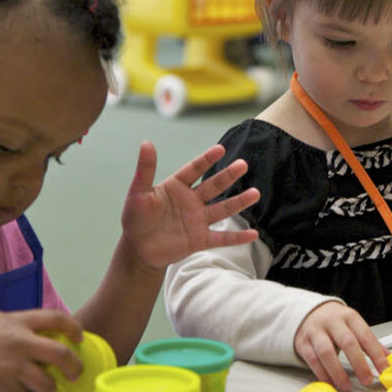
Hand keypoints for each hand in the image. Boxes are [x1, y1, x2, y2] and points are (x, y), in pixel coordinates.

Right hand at [0, 310, 84, 391]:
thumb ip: (22, 325)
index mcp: (20, 323)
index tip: (79, 338)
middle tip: (75, 373)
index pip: (57, 319)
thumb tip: (45, 333)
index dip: (74, 328)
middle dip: (75, 367)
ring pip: (47, 385)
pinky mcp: (4, 388)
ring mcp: (13, 368)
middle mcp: (21, 344)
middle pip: (62, 355)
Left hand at [120, 142, 259, 270]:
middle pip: (214, 186)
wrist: (138, 249)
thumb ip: (145, 170)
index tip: (220, 149)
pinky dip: (237, 238)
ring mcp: (198, 220)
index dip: (206, 160)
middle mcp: (192, 201)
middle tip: (242, 164)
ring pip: (222, 209)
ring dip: (239, 202)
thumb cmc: (136, 218)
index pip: (195, 170)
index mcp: (177, 187)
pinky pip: (221, 238)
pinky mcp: (200, 240)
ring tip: (255, 193)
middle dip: (228, 176)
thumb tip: (146, 142)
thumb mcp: (138, 193)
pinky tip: (253, 234)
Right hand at [294, 301, 388, 391]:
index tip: (385, 370)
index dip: (377, 354)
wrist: (307, 312)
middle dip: (359, 364)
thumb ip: (370, 342)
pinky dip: (322, 373)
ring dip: (337, 372)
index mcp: (349, 317)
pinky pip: (312, 360)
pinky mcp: (302, 342)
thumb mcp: (354, 325)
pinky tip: (331, 382)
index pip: (366, 336)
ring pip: (326, 352)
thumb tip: (389, 358)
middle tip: (367, 380)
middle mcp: (332, 322)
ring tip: (346, 386)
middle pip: (347, 342)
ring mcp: (315, 331)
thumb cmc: (334, 322)